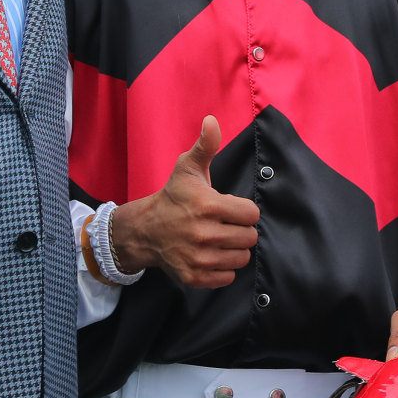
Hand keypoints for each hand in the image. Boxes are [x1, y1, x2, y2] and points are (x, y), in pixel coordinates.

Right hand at [107, 117, 258, 287]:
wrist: (146, 229)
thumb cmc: (173, 197)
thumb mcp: (187, 168)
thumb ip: (206, 145)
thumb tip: (212, 121)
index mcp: (208, 206)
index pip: (251, 214)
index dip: (244, 210)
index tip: (231, 208)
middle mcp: (204, 234)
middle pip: (249, 237)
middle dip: (240, 230)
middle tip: (225, 224)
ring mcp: (199, 258)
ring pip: (241, 258)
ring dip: (234, 249)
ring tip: (220, 239)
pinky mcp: (194, 277)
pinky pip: (228, 277)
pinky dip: (223, 268)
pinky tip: (212, 254)